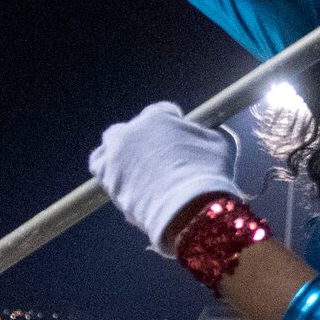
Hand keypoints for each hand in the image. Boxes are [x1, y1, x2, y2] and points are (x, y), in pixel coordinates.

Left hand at [89, 102, 243, 255]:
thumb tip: (204, 133)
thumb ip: (206, 134)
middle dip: (143, 138)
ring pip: (111, 145)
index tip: (176, 137)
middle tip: (157, 157)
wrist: (187, 208)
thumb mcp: (219, 144)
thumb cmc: (208, 175)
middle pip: (133, 127)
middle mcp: (133, 129)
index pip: (161, 111)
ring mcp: (116, 152)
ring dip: (122, 153)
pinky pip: (100, 167)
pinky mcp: (106, 176)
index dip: (171, 124)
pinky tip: (125, 182)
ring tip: (137, 170)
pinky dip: (110, 172)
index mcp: (158, 117)